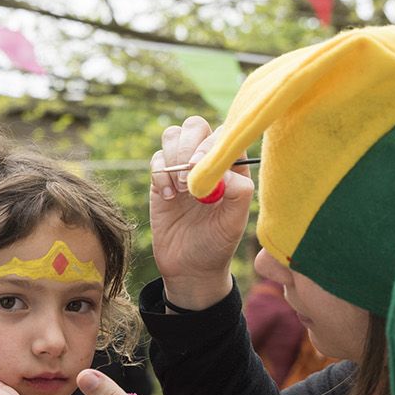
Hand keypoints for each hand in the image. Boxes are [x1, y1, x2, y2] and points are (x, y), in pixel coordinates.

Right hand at [149, 115, 252, 309]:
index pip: (224, 134)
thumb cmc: (218, 244)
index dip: (211, 144)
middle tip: (188, 179)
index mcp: (232, 166)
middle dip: (188, 146)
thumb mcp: (235, 222)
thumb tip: (225, 170)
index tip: (201, 166)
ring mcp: (182, 168)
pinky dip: (160, 175)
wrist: (189, 268)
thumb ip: (238, 192)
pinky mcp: (161, 179)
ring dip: (173, 157)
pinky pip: (156, 159)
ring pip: (173, 135)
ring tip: (180, 189)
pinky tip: (169, 198)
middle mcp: (206, 161)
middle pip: (196, 126)